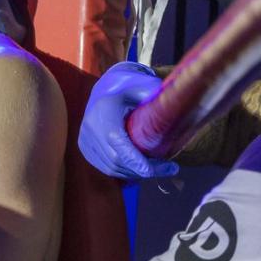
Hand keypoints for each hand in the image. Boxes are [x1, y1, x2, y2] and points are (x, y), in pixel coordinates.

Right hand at [77, 61, 178, 179]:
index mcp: (104, 112)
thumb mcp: (142, 87)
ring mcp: (85, 140)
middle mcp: (90, 128)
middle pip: (116, 160)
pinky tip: (139, 168)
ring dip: (135, 172)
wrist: (101, 91)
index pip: (117, 142)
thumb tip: (175, 107)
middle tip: (168, 168)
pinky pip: (106, 167)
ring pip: (111, 167)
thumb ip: (155, 97)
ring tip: (157, 168)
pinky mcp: (85, 148)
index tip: (152, 170)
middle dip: (142, 169)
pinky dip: (124, 171)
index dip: (134, 159)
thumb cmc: (126, 89)